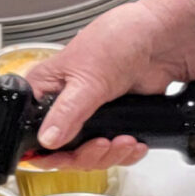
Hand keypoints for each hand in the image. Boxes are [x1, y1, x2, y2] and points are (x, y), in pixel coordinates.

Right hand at [29, 0, 194, 163]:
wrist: (162, 39)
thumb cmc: (119, 39)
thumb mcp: (88, 79)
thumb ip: (67, 113)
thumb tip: (48, 138)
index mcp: (47, 89)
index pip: (33, 131)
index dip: (46, 151)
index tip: (64, 156)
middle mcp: (64, 104)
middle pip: (63, 150)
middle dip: (87, 154)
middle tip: (104, 145)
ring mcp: (89, 114)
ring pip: (89, 154)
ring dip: (110, 154)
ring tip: (125, 140)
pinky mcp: (114, 120)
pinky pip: (113, 150)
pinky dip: (125, 153)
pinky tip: (134, 143)